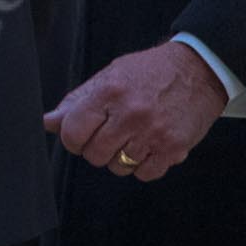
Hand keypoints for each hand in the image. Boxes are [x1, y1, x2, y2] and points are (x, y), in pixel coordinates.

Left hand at [44, 42, 227, 181]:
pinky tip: (148, 145)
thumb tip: (47, 122)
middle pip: (94, 154)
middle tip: (109, 133)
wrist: (198, 70)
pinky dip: (142, 165)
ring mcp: (153, 133)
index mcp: (109, 92)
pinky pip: (144, 174)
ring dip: (120, 157)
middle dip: (96, 148)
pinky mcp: (174, 149)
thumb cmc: (149, 72)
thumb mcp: (109, 77)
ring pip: (118, 167)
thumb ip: (77, 102)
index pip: (72, 132)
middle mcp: (131, 114)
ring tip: (132, 136)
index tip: (81, 133)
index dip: (72, 138)